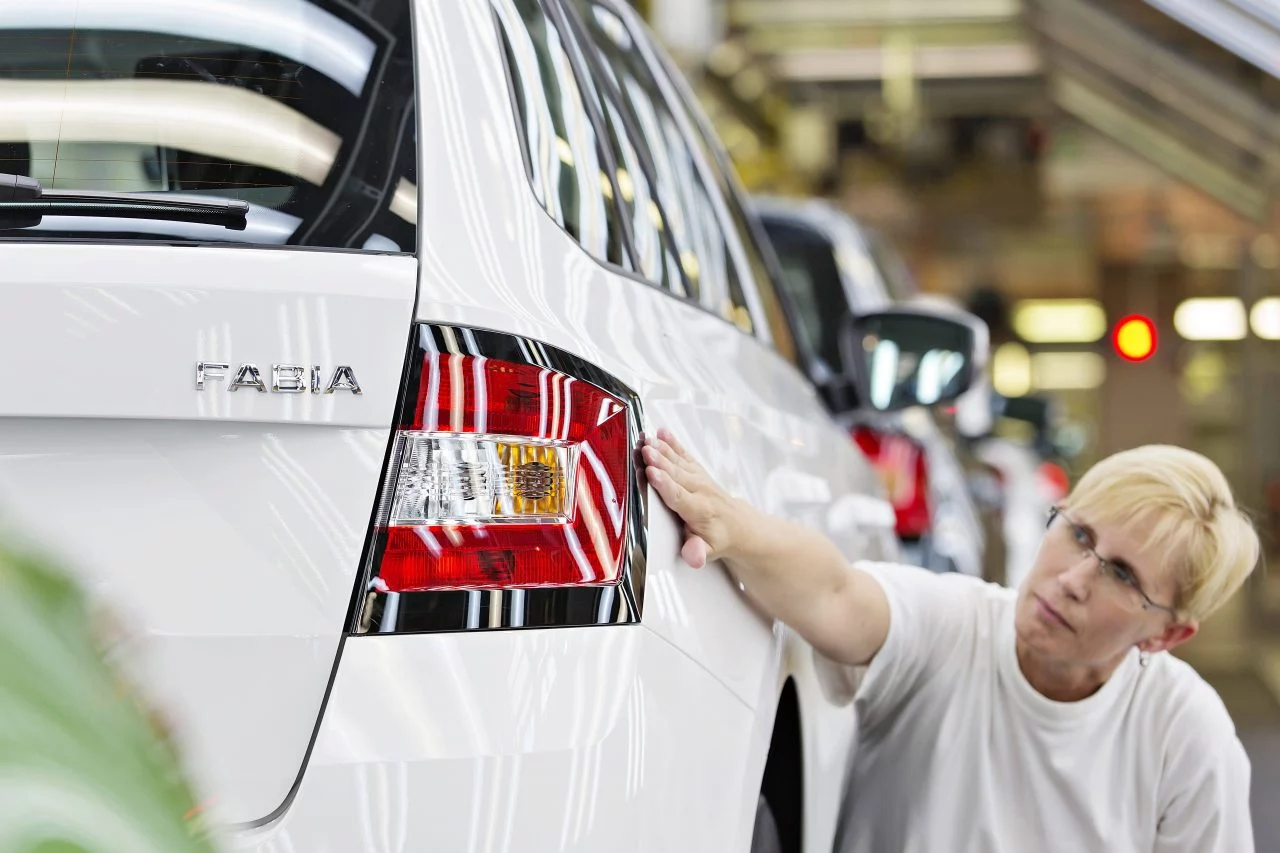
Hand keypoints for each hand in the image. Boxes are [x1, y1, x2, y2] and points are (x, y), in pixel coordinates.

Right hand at [641, 428, 745, 568]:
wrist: (739, 525)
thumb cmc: (719, 537)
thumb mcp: (709, 551)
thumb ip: (698, 552)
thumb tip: (693, 556)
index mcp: (699, 511)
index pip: (679, 496)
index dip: (665, 484)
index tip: (652, 473)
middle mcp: (700, 491)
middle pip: (676, 474)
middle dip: (660, 461)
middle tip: (645, 450)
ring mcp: (699, 478)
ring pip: (678, 462)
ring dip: (662, 450)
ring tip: (648, 439)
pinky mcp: (696, 471)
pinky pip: (683, 454)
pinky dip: (673, 443)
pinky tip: (662, 432)